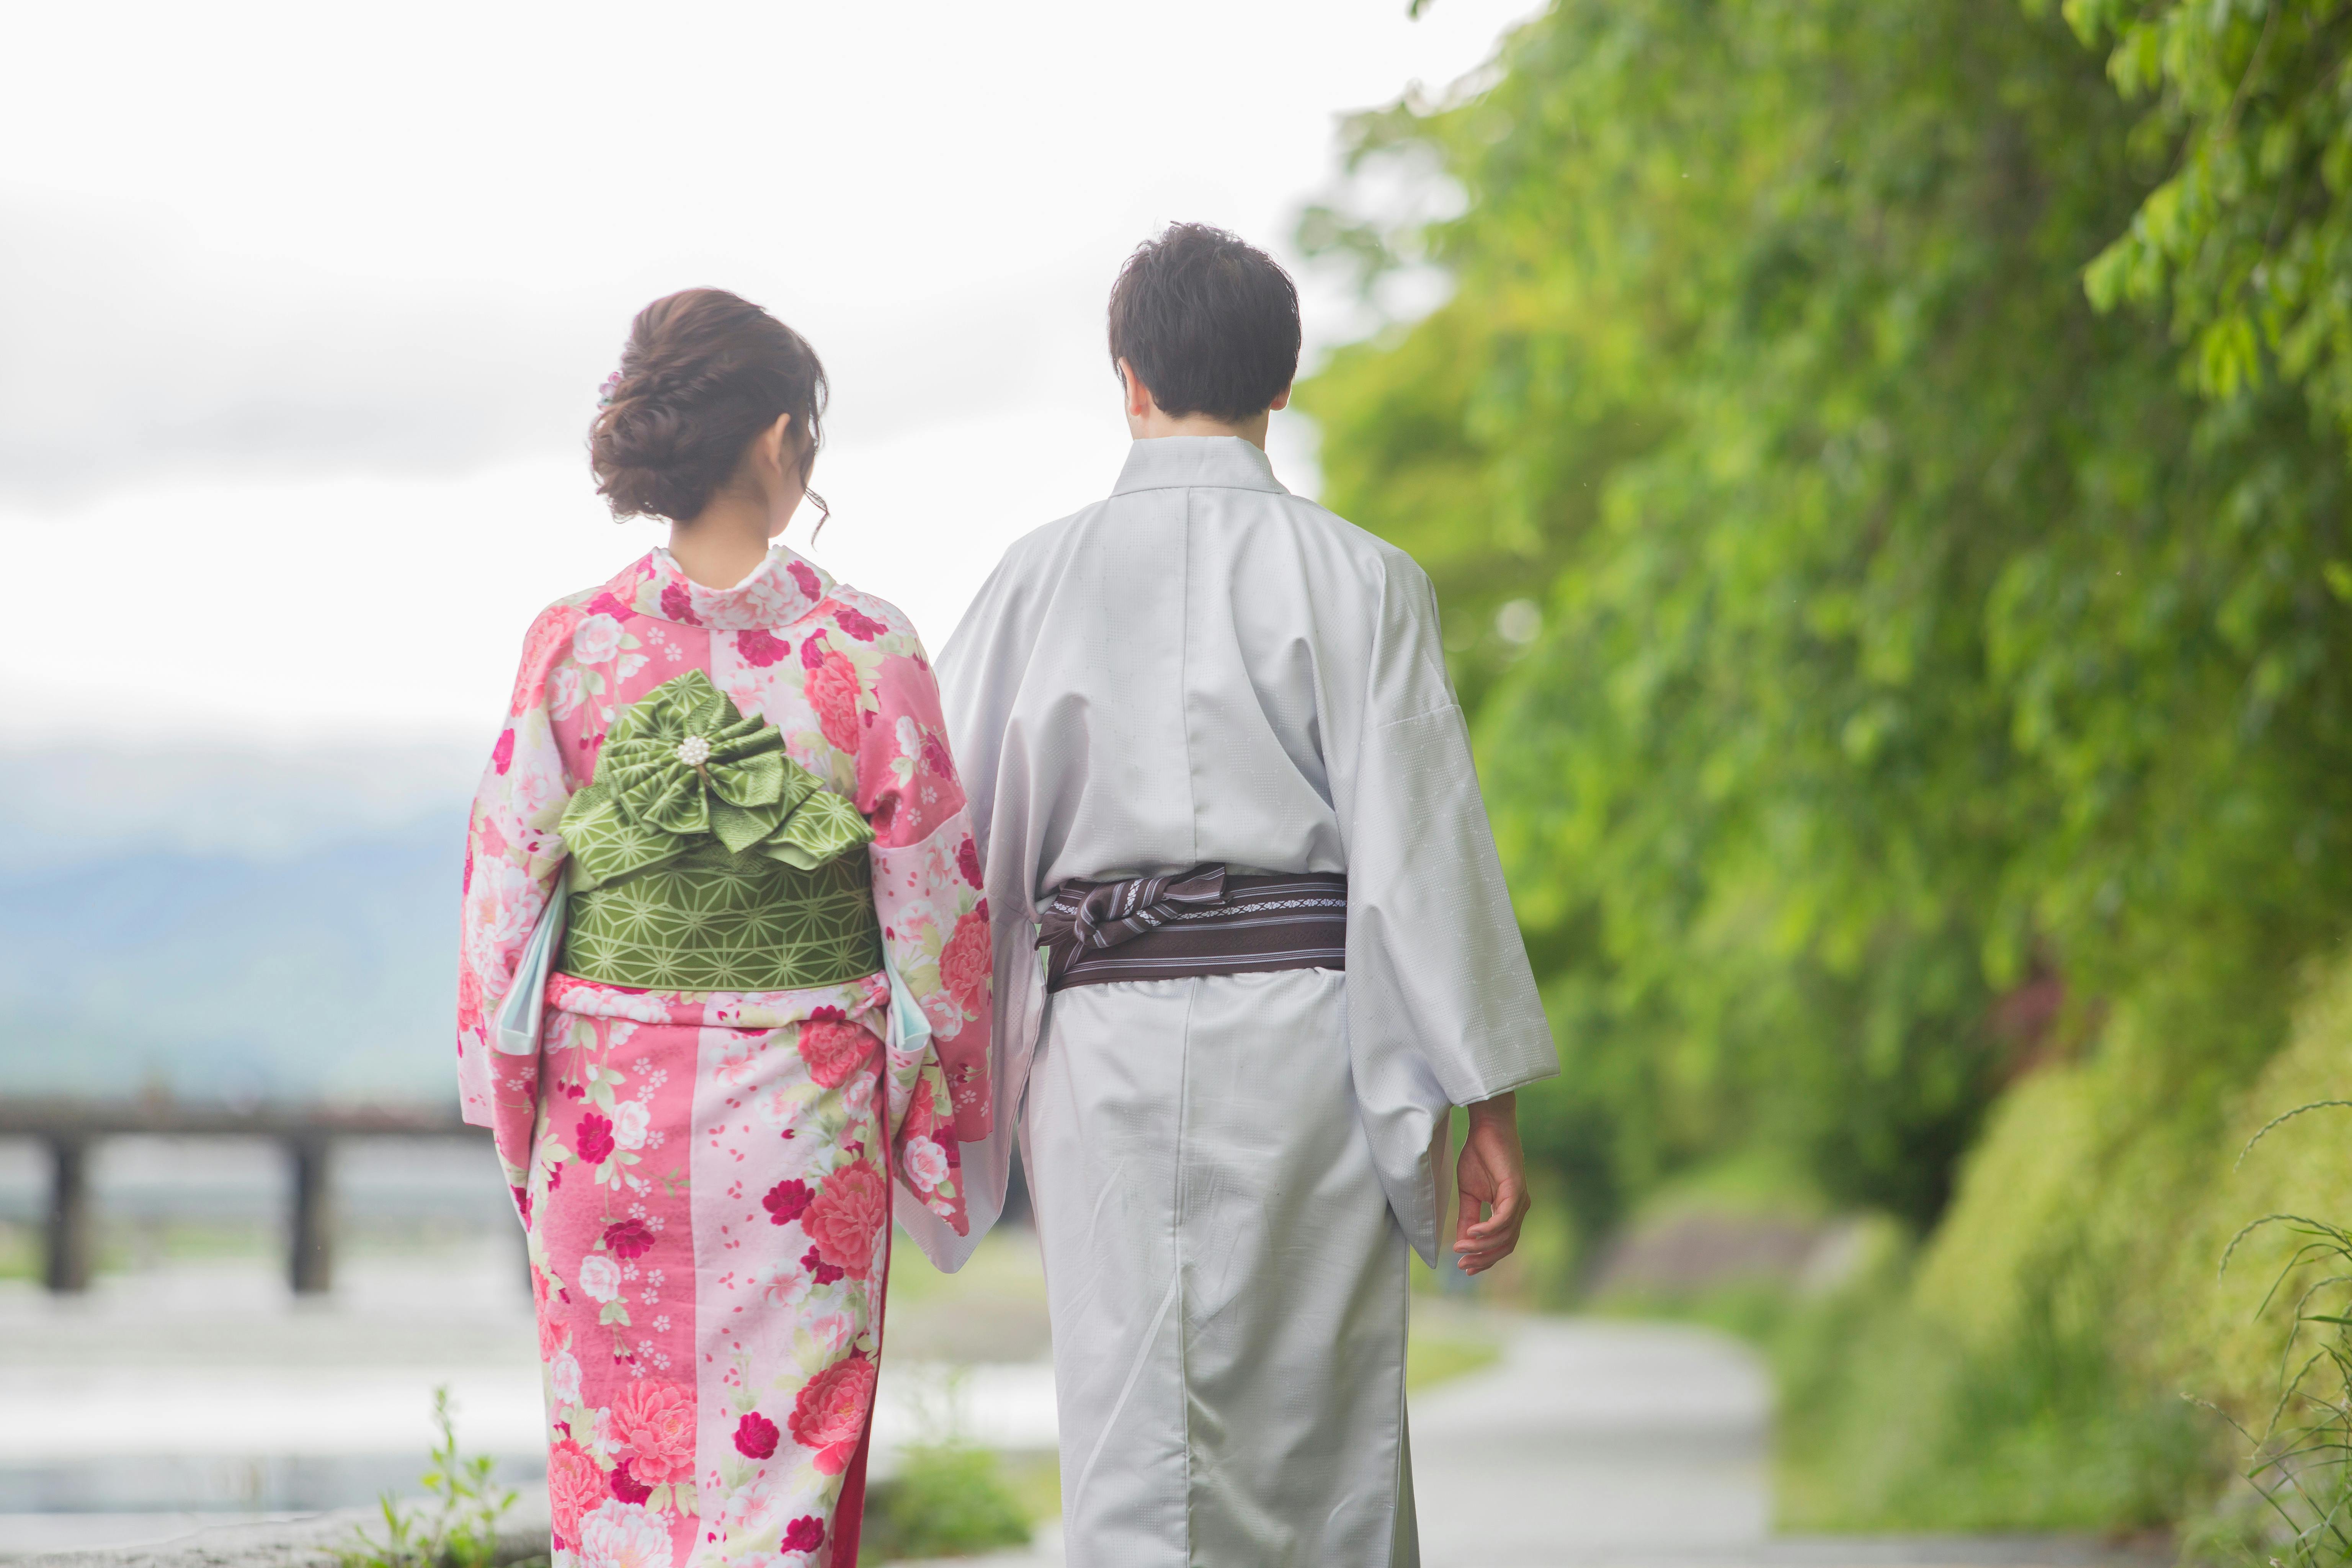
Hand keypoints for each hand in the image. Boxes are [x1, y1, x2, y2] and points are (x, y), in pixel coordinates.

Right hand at [1454, 1093, 1528, 1275]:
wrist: (1486, 1127)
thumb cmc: (1479, 1155)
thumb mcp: (1468, 1193)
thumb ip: (1467, 1217)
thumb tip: (1462, 1242)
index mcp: (1509, 1209)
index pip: (1502, 1244)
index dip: (1484, 1258)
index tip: (1464, 1267)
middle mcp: (1519, 1208)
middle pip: (1506, 1246)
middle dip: (1484, 1258)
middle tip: (1462, 1265)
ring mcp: (1520, 1200)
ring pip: (1506, 1236)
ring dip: (1482, 1246)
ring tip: (1461, 1247)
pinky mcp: (1516, 1189)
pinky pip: (1504, 1218)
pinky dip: (1488, 1229)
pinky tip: (1472, 1232)